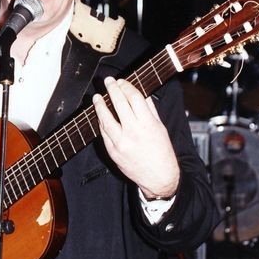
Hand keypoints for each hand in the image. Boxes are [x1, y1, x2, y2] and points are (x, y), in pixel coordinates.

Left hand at [93, 77, 179, 198]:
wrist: (158, 177)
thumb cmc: (161, 152)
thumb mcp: (160, 127)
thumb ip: (149, 109)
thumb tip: (140, 93)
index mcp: (147, 123)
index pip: (134, 97)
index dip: (126, 86)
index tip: (121, 81)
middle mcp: (133, 131)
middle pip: (119, 104)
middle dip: (112, 89)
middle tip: (108, 81)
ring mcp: (121, 142)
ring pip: (106, 118)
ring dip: (100, 105)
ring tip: (97, 96)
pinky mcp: (113, 151)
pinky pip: (104, 133)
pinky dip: (101, 122)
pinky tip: (100, 114)